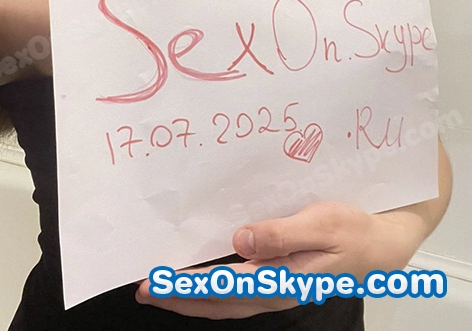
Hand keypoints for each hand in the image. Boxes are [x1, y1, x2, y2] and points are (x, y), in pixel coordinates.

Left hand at [135, 200, 425, 319]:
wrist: (382, 245)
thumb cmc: (353, 230)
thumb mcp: (322, 225)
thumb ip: (282, 235)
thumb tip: (240, 240)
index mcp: (283, 280)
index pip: (224, 287)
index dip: (187, 286)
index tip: (153, 281)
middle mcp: (275, 291)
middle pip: (219, 301)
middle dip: (180, 295)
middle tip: (144, 286)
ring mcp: (278, 288)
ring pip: (227, 298)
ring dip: (194, 294)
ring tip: (165, 284)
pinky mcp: (281, 279)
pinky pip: (239, 288)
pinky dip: (214, 286)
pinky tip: (204, 273)